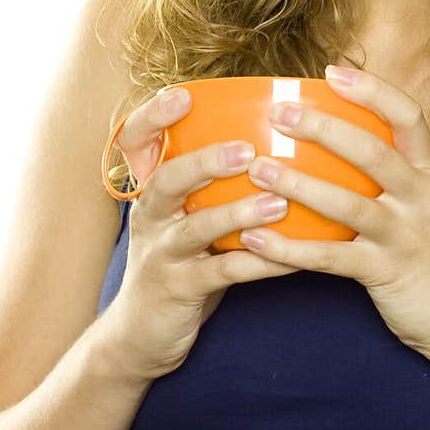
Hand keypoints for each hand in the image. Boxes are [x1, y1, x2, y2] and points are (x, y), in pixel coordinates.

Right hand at [102, 87, 299, 382]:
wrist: (141, 335)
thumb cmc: (180, 263)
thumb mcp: (183, 218)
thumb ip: (213, 184)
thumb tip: (277, 140)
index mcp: (152, 191)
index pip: (136, 142)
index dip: (153, 117)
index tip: (182, 95)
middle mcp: (150, 216)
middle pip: (167, 180)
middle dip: (206, 161)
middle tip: (248, 151)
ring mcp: (161, 254)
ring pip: (196, 228)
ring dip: (239, 214)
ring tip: (278, 203)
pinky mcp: (178, 290)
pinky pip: (223, 273)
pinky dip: (260, 263)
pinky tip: (294, 258)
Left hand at [239, 64, 429, 370]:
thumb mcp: (422, 204)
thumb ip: (391, 174)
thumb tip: (335, 137)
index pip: (408, 117)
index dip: (372, 91)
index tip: (333, 71)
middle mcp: (423, 198)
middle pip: (374, 152)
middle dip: (325, 129)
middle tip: (280, 114)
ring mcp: (406, 236)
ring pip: (349, 204)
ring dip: (299, 184)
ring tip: (257, 169)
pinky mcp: (387, 274)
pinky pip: (332, 259)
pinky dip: (290, 250)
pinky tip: (254, 241)